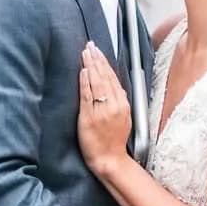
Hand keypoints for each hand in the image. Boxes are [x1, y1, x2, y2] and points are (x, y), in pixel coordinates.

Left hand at [79, 42, 131, 173]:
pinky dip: (86, 82)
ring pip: (97, 83)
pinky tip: (83, 71)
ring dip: (91, 66)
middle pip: (105, 77)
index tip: (98, 51)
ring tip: (85, 53)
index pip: (113, 78)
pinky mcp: (90, 116)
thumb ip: (119, 102)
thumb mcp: (123, 119)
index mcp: (123, 105)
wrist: (109, 159)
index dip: (105, 63)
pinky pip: (88, 95)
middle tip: (90, 46)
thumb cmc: (114, 141)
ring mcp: (102, 110)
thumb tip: (114, 86)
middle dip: (97, 59)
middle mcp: (114, 105)